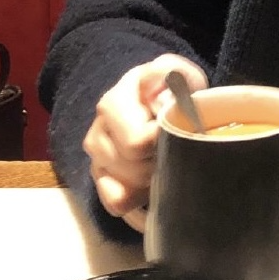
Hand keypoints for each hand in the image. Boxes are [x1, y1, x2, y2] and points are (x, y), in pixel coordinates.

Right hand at [83, 53, 207, 231]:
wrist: (159, 101)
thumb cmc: (169, 89)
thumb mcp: (175, 73)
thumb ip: (168, 74)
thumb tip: (158, 97)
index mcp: (111, 105)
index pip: (137, 143)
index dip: (164, 142)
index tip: (182, 132)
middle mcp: (96, 135)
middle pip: (134, 170)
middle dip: (162, 163)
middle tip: (177, 148)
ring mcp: (96, 163)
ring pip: (126, 193)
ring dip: (154, 182)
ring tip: (167, 161)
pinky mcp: (101, 185)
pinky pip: (118, 206)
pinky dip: (141, 201)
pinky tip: (156, 183)